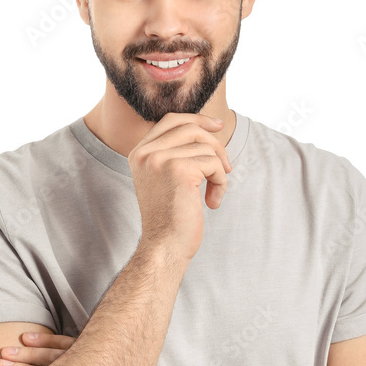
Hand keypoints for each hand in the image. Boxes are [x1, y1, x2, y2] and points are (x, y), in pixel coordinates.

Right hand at [129, 112, 232, 264]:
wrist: (164, 246)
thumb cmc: (170, 218)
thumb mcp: (165, 179)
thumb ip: (175, 153)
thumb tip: (208, 127)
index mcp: (139, 153)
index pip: (170, 120)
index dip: (197, 119)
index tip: (217, 126)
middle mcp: (146, 153)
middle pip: (190, 128)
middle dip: (215, 145)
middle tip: (226, 168)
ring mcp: (160, 160)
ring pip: (206, 147)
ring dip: (218, 171)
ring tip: (213, 194)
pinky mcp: (179, 170)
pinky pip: (213, 163)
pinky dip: (220, 183)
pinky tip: (212, 202)